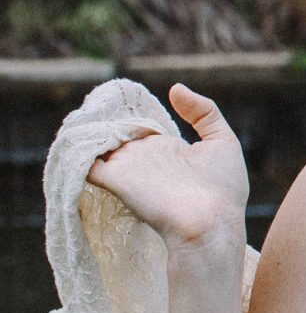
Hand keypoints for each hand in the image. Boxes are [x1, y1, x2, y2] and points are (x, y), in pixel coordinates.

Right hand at [86, 83, 248, 251]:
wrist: (211, 224)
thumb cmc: (223, 189)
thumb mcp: (223, 143)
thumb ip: (203, 112)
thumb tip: (174, 88)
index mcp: (170, 150)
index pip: (144, 129)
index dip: (135, 116)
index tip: (125, 97)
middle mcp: (146, 158)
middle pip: (120, 134)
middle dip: (108, 119)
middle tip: (98, 101)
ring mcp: (129, 168)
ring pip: (100, 144)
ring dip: (89, 129)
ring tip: (82, 111)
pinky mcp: (115, 179)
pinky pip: (86, 162)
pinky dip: (77, 149)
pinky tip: (75, 133)